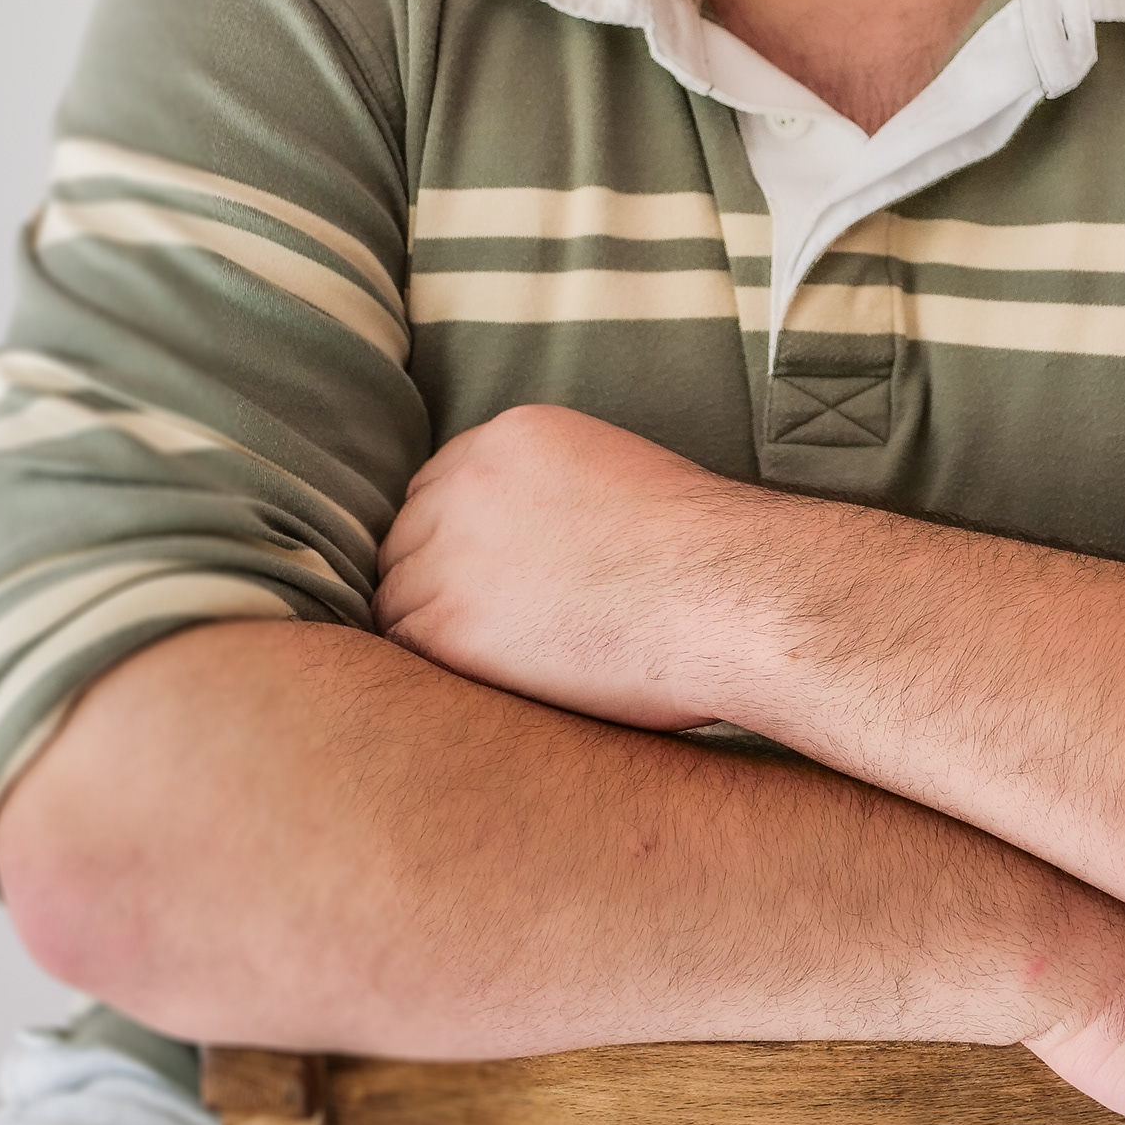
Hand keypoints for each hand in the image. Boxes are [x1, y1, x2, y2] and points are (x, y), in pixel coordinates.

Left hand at [373, 404, 741, 725]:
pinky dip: (432, 673)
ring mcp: (449, 549)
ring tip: (489, 668)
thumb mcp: (621, 479)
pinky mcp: (447, 623)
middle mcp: (468, 480)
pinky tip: (481, 689)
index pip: (439, 486)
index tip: (480, 578)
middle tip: (480, 632)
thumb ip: (557, 496)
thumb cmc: (706, 557)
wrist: (726, 594)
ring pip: (398, 597)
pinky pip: (404, 650)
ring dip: (432, 631)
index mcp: (513, 435)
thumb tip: (537, 551)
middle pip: (408, 537)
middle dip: (434, 582)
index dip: (454, 538)